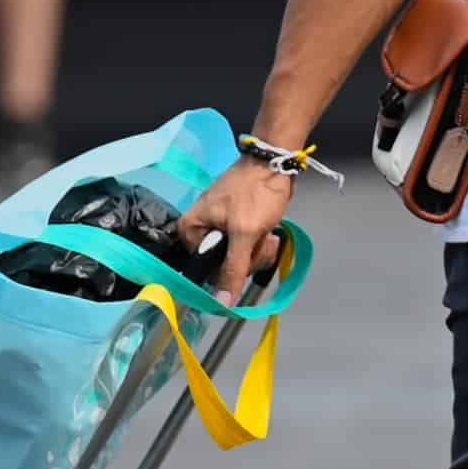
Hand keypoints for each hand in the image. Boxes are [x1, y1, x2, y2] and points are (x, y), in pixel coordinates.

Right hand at [179, 157, 295, 302]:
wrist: (277, 164)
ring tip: (267, 233)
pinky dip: (261, 244)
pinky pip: (248, 249)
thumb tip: (222, 304)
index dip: (226, 273)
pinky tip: (270, 233)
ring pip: (240, 260)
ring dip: (259, 251)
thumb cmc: (256, 193)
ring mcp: (221, 230)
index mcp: (191, 230)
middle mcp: (201, 231)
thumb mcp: (244, 233)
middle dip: (249, 258)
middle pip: (223, 267)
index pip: (204, 270)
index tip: (244, 259)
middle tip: (259, 239)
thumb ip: (233, 269)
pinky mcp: (238, 228)